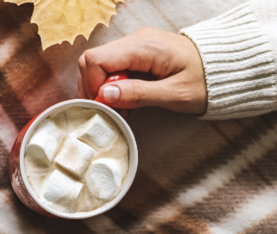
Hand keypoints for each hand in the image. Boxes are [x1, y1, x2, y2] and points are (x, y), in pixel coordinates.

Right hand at [77, 27, 207, 113]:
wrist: (226, 68)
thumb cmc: (206, 81)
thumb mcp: (174, 94)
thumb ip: (138, 94)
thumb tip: (105, 95)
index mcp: (144, 46)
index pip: (95, 60)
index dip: (92, 85)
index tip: (106, 106)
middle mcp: (136, 40)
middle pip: (92, 60)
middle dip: (93, 88)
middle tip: (111, 110)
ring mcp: (136, 44)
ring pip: (98, 64)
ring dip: (101, 89)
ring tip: (119, 107)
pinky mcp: (137, 52)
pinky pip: (111, 66)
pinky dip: (110, 85)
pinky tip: (124, 99)